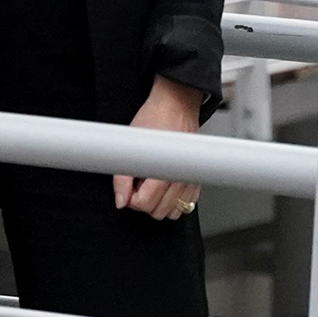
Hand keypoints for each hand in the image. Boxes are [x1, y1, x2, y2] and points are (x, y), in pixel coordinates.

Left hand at [114, 76, 203, 220]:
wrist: (175, 105)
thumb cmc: (154, 120)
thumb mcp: (130, 145)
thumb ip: (122, 177)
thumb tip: (121, 200)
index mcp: (163, 171)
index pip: (145, 204)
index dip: (131, 199)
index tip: (128, 188)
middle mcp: (180, 178)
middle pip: (158, 211)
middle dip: (144, 202)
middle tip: (138, 184)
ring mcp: (190, 179)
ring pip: (174, 211)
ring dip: (160, 203)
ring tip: (151, 184)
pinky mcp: (196, 178)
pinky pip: (187, 203)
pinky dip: (175, 200)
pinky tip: (165, 186)